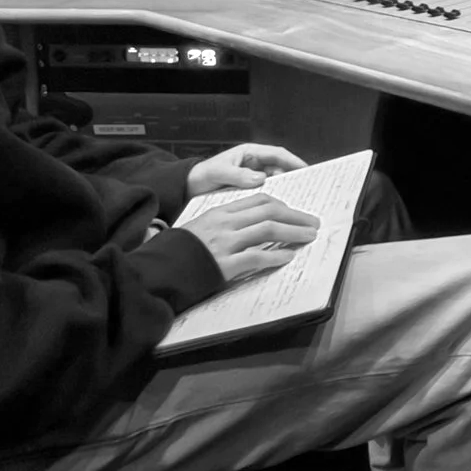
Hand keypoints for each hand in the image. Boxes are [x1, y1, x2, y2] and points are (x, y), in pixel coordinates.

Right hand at [178, 191, 321, 284]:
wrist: (157, 270)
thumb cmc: (178, 251)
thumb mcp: (201, 227)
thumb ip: (225, 224)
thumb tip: (252, 226)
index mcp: (220, 212)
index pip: (258, 200)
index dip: (283, 205)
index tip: (296, 212)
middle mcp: (225, 223)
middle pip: (269, 211)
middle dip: (296, 216)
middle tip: (313, 223)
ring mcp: (225, 243)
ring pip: (268, 230)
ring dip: (294, 232)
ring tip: (309, 237)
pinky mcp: (224, 265)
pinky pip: (257, 256)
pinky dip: (276, 256)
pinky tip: (288, 257)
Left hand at [187, 142, 306, 195]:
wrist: (188, 188)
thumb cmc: (202, 175)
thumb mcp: (218, 172)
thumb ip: (237, 175)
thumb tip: (260, 178)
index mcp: (250, 153)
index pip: (278, 154)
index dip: (293, 161)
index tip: (306, 170)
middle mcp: (255, 164)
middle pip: (281, 169)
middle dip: (294, 178)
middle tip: (308, 190)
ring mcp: (253, 178)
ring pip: (275, 183)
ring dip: (285, 191)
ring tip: (296, 204)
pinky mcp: (250, 191)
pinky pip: (266, 194)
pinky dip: (273, 201)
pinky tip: (279, 212)